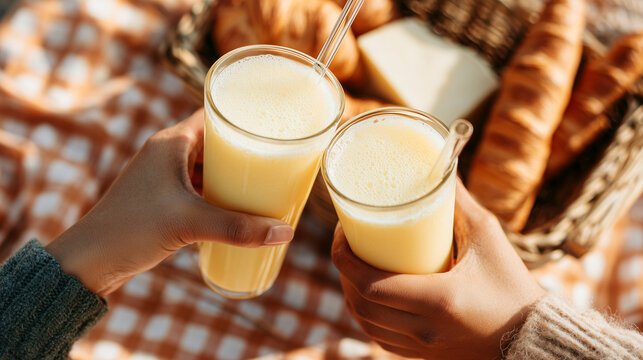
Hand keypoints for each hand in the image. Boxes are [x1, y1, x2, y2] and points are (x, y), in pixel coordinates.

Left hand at [46, 110, 293, 296]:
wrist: (88, 261)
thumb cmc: (131, 230)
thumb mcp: (191, 224)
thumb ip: (239, 228)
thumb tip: (286, 232)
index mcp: (171, 143)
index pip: (214, 114)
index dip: (243, 116)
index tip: (271, 125)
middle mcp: (166, 153)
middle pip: (215, 141)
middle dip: (244, 151)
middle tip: (275, 159)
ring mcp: (162, 177)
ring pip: (207, 167)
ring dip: (231, 175)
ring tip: (262, 184)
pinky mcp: (161, 199)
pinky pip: (198, 187)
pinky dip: (217, 194)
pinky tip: (235, 208)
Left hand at [332, 180, 544, 358]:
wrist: (534, 338)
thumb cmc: (514, 286)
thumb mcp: (488, 237)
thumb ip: (458, 203)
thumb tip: (440, 168)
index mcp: (438, 300)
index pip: (369, 283)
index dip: (343, 258)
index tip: (340, 233)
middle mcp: (424, 329)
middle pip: (359, 303)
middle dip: (343, 270)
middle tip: (346, 242)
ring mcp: (422, 347)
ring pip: (365, 323)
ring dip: (351, 294)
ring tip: (355, 265)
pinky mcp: (424, 356)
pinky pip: (380, 338)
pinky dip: (367, 315)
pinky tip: (370, 295)